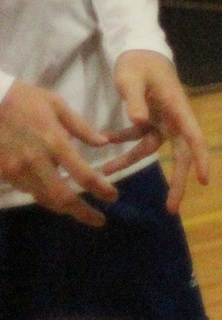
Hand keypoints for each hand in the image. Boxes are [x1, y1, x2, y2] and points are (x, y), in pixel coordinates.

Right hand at [0, 81, 120, 224]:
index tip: (113, 197)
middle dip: (82, 212)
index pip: (83, 174)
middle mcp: (36, 162)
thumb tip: (103, 143)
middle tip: (98, 220)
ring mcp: (16, 171)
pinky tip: (53, 194)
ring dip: (63, 207)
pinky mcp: (3, 174)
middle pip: (62, 197)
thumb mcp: (56, 104)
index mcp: (54, 142)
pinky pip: (27, 190)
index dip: (101, 189)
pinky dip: (43, 195)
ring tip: (78, 210)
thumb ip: (81, 127)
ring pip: (43, 198)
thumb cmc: (23, 100)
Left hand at [108, 51, 210, 212]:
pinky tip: (105, 143)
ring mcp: (162, 119)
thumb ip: (134, 100)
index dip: (201, 159)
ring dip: (130, 161)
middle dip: (177, 181)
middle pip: (181, 153)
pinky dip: (123, 142)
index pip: (194, 137)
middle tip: (171, 208)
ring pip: (152, 149)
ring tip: (105, 173)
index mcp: (177, 107)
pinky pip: (138, 137)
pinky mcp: (150, 118)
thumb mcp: (131, 78)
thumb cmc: (139, 61)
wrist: (137, 49)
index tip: (203, 181)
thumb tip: (139, 122)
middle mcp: (174, 117)